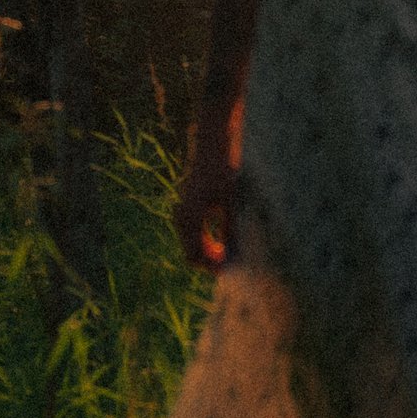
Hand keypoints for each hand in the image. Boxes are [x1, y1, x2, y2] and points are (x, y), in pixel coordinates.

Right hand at [175, 123, 239, 269]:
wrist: (211, 147)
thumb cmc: (223, 171)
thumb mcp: (230, 203)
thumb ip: (230, 231)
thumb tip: (235, 256)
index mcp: (190, 217)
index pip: (194, 256)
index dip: (211, 268)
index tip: (230, 270)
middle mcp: (181, 217)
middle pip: (191, 253)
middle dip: (210, 262)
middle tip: (233, 264)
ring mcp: (182, 212)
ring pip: (191, 245)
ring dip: (208, 253)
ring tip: (230, 253)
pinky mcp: (187, 208)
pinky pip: (192, 234)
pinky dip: (205, 242)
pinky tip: (222, 242)